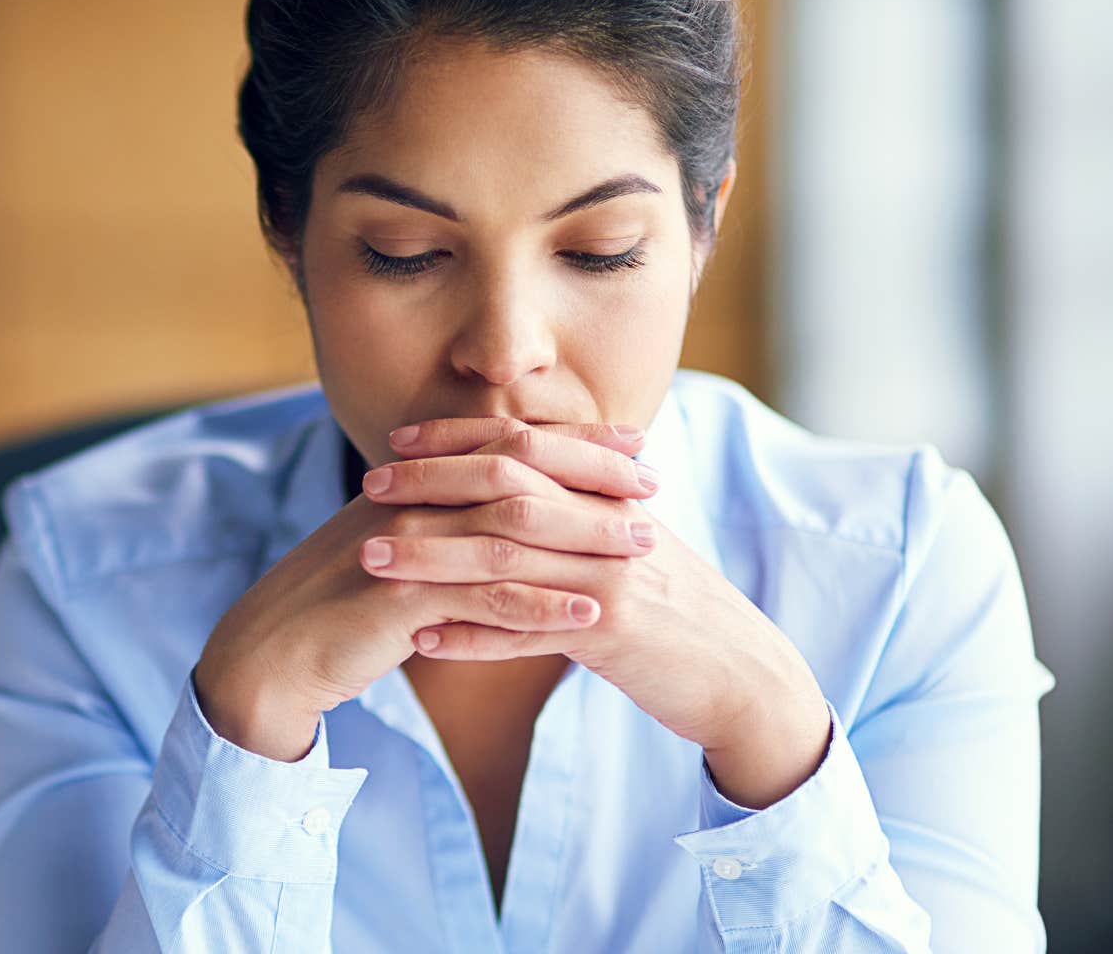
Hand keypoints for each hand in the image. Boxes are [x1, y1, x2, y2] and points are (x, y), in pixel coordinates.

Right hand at [192, 418, 652, 762]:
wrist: (270, 656)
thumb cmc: (334, 611)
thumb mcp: (392, 554)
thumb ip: (440, 527)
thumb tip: (496, 513)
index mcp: (411, 483)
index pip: (504, 446)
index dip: (571, 440)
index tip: (632, 440)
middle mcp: (410, 502)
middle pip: (516, 473)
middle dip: (590, 475)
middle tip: (653, 482)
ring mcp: (406, 547)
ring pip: (510, 533)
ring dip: (582, 539)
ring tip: (643, 550)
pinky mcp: (401, 600)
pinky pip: (484, 600)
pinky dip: (541, 608)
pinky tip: (589, 616)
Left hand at [377, 417, 833, 808]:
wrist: (744, 673)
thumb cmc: (675, 608)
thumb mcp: (630, 542)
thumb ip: (578, 508)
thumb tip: (515, 476)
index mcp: (610, 493)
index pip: (525, 444)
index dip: (457, 438)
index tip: (397, 441)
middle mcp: (610, 523)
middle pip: (507, 488)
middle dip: (431, 484)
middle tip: (368, 487)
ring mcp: (612, 576)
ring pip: (507, 557)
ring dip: (431, 558)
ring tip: (370, 561)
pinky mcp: (615, 633)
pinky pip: (528, 631)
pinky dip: (471, 636)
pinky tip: (421, 642)